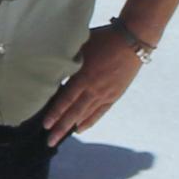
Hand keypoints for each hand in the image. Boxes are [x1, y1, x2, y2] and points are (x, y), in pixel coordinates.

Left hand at [40, 26, 150, 140]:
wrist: (133, 40)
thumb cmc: (104, 37)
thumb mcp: (82, 46)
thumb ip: (68, 60)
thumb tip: (51, 66)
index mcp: (84, 75)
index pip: (65, 99)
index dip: (55, 113)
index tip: (45, 125)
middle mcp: (94, 88)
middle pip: (74, 112)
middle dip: (60, 127)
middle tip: (49, 141)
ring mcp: (105, 93)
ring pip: (86, 114)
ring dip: (72, 127)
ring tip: (60, 137)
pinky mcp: (114, 95)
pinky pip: (99, 112)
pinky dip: (89, 121)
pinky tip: (79, 128)